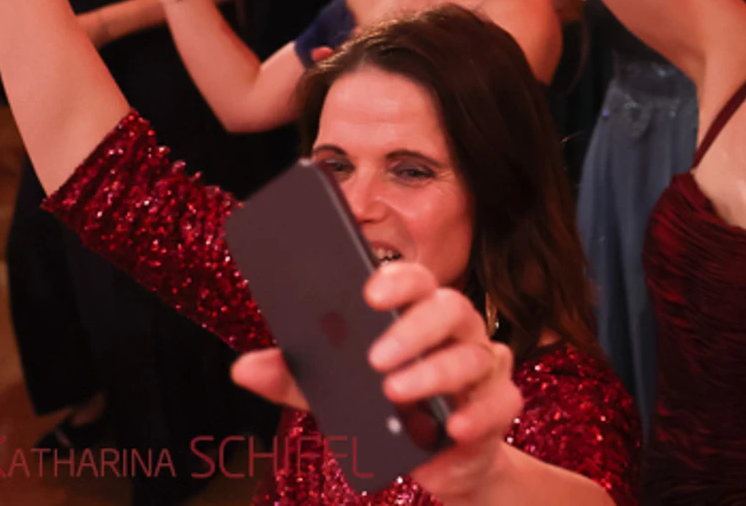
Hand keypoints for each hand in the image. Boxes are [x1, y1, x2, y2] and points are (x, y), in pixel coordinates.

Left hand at [230, 262, 523, 501]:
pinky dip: (478, 415)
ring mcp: (483, 368)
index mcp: (419, 316)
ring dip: (435, 372)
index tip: (368, 293)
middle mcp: (458, 333)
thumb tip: (244, 367)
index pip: (416, 282)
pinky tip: (452, 428)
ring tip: (397, 393)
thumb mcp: (337, 394)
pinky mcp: (498, 407)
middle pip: (450, 309)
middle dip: (413, 329)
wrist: (442, 463)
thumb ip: (297, 378)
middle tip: (375, 357)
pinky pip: (500, 403)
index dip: (396, 281)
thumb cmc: (391, 412)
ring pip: (474, 355)